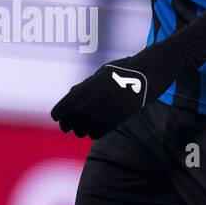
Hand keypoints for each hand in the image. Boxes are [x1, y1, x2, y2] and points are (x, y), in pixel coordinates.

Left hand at [50, 42, 183, 139]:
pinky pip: (100, 132)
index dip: (58, 113)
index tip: (57, 118)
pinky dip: (94, 133)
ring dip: (81, 130)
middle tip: (67, 127)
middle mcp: (98, 96)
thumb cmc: (124, 70)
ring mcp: (109, 108)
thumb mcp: (101, 73)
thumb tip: (71, 95)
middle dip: (67, 124)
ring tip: (80, 130)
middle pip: (74, 117)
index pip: (67, 103)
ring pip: (86, 127)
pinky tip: (93, 131)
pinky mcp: (120, 117)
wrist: (149, 72)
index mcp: (91, 84)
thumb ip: (86, 85)